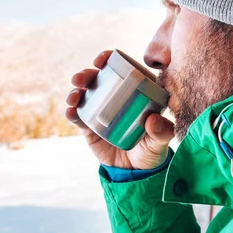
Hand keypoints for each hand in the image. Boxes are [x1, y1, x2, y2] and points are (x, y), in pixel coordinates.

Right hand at [65, 50, 174, 169]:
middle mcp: (115, 99)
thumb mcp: (160, 141)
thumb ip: (162, 132)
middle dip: (86, 74)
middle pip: (98, 79)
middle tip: (81, 78)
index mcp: (133, 93)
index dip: (109, 59)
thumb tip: (152, 120)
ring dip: (76, 90)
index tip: (101, 59)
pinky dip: (72, 112)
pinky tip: (71, 111)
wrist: (134, 172)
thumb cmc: (151, 151)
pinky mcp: (89, 127)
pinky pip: (78, 117)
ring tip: (74, 95)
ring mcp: (100, 112)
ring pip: (85, 95)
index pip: (121, 70)